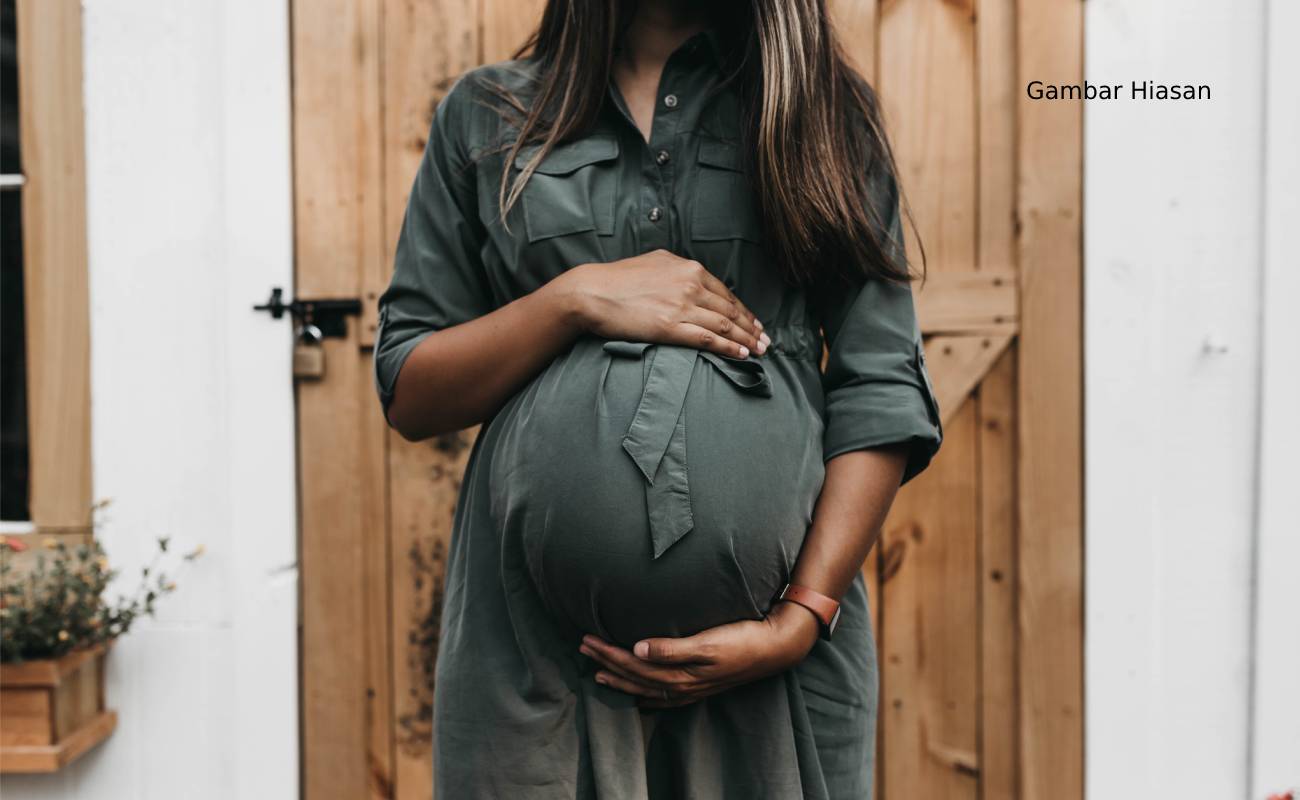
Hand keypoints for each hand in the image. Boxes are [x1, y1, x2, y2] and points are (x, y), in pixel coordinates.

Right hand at [551, 250, 769, 358]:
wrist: (591, 292)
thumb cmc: (617, 280)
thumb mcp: (654, 263)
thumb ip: (677, 269)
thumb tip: (691, 275)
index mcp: (688, 268)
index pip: (725, 292)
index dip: (744, 311)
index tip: (754, 323)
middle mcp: (690, 284)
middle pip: (730, 309)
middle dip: (751, 327)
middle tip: (766, 341)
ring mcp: (682, 305)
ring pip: (724, 325)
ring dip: (746, 339)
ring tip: (759, 350)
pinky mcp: (671, 326)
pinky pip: (708, 339)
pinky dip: (728, 348)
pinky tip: (741, 355)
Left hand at [578, 600, 820, 708]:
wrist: (775, 648)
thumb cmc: (742, 639)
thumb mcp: (708, 641)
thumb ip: (672, 648)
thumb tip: (637, 649)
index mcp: (680, 673)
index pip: (633, 665)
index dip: (608, 653)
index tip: (587, 640)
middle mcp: (682, 685)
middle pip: (635, 677)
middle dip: (606, 663)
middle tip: (583, 648)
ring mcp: (692, 689)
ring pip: (646, 688)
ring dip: (621, 679)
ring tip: (598, 672)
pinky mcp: (701, 686)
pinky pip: (665, 697)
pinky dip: (647, 696)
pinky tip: (639, 697)